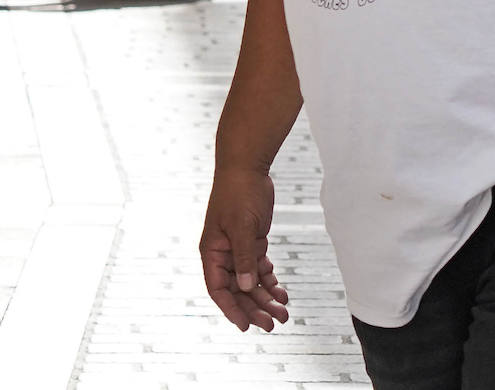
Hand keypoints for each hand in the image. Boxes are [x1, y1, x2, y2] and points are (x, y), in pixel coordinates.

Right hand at [200, 168, 287, 332]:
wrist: (248, 167)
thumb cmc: (238, 192)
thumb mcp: (241, 225)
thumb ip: (244, 257)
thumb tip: (245, 288)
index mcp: (212, 252)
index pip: (218, 289)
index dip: (231, 310)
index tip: (245, 327)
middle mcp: (223, 255)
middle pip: (237, 290)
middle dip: (255, 308)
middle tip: (273, 324)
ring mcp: (238, 250)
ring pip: (251, 282)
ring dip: (266, 298)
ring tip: (283, 314)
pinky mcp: (253, 242)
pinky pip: (260, 269)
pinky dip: (270, 281)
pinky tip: (282, 293)